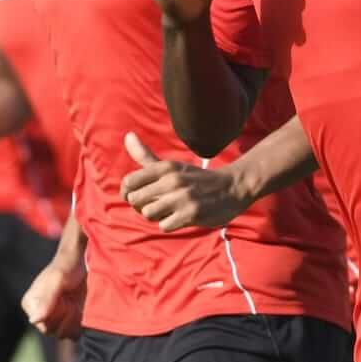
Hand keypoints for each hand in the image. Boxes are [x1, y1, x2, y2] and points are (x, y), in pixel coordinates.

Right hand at [22, 253, 85, 338]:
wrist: (81, 262)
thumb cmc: (66, 267)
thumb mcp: (57, 280)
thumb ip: (46, 299)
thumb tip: (33, 320)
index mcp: (30, 304)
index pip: (43, 326)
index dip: (57, 315)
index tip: (63, 298)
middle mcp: (39, 313)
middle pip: (53, 331)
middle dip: (66, 317)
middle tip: (70, 299)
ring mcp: (54, 318)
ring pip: (63, 334)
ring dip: (73, 319)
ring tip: (75, 302)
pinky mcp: (66, 321)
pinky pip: (72, 334)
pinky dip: (79, 324)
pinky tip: (80, 309)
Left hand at [120, 132, 246, 230]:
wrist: (233, 188)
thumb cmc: (195, 179)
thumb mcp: (171, 166)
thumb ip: (145, 155)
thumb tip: (127, 136)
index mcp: (165, 167)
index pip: (128, 182)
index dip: (128, 193)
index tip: (139, 197)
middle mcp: (172, 179)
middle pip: (135, 200)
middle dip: (143, 206)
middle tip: (158, 205)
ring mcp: (182, 197)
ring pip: (148, 214)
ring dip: (157, 216)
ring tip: (171, 211)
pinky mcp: (191, 213)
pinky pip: (164, 225)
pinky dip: (170, 224)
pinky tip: (181, 217)